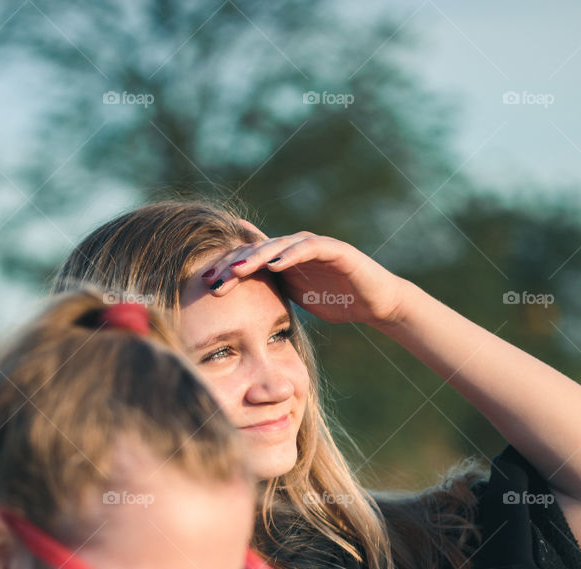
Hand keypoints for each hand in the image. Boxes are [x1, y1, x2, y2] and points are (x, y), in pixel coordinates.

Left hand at [201, 226, 408, 327]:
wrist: (375, 302)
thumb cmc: (337, 301)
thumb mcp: (297, 300)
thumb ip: (272, 296)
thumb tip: (244, 311)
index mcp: (283, 261)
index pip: (249, 259)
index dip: (226, 269)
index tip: (205, 285)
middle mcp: (294, 248)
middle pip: (257, 249)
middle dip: (233, 263)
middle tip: (212, 278)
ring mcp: (314, 246)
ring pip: (279, 245)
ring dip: (256, 257)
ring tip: (237, 270)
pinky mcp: (335, 249)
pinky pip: (309, 248)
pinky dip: (292, 254)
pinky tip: (275, 265)